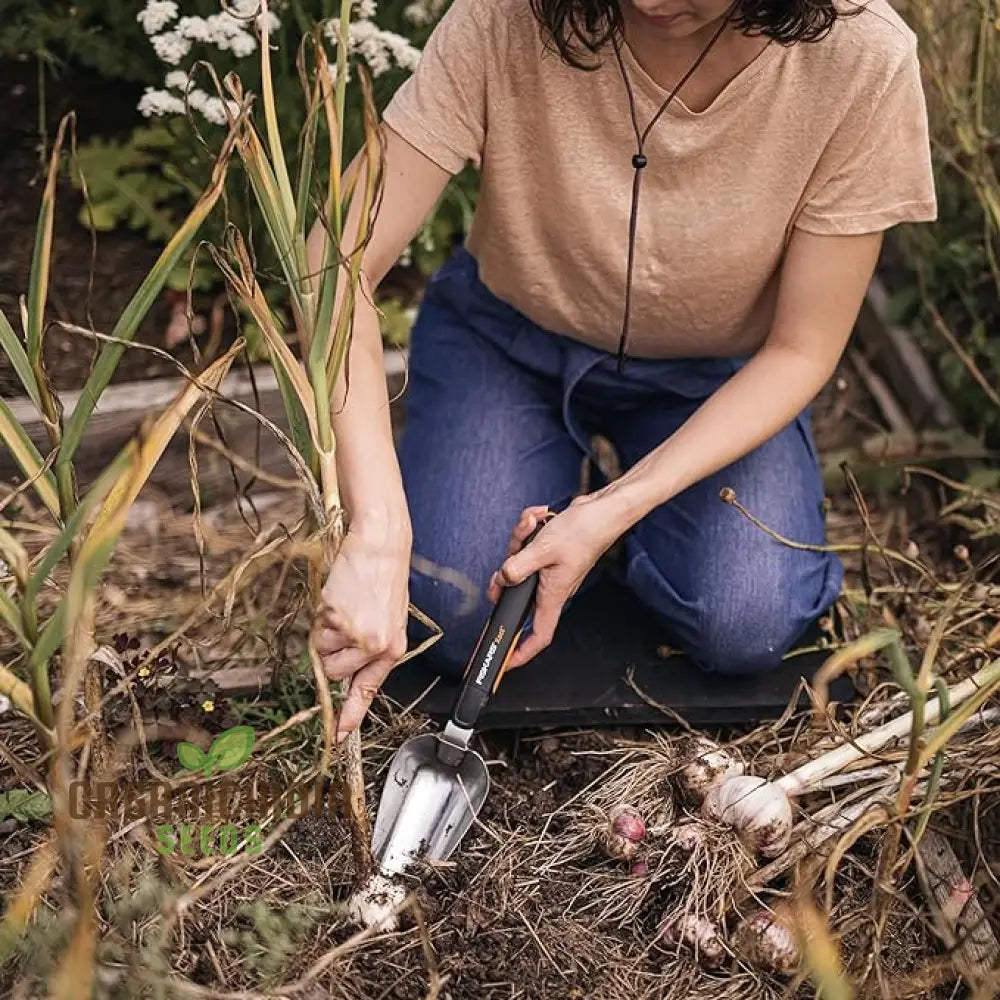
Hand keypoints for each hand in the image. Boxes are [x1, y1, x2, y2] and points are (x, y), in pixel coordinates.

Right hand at [312, 520, 410, 739]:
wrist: (380, 546)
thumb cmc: (383, 579)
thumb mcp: (388, 620)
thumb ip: (371, 650)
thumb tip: (344, 675)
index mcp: (393, 649)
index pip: (367, 690)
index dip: (349, 715)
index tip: (337, 735)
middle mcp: (376, 646)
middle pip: (334, 674)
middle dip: (331, 655)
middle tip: (344, 627)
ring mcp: (355, 633)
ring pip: (322, 654)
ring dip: (325, 636)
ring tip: (344, 610)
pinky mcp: (337, 618)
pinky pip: (316, 632)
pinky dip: (321, 618)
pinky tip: (338, 600)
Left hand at [486, 496, 621, 668]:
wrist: (603, 510)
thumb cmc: (584, 531)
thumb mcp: (543, 549)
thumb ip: (517, 567)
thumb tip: (502, 579)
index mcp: (553, 594)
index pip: (538, 635)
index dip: (521, 652)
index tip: (505, 662)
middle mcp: (551, 587)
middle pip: (517, 594)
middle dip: (505, 576)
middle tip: (504, 565)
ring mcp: (550, 570)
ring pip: (519, 565)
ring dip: (519, 542)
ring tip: (531, 525)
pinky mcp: (549, 554)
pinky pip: (528, 548)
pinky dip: (528, 532)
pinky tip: (537, 519)